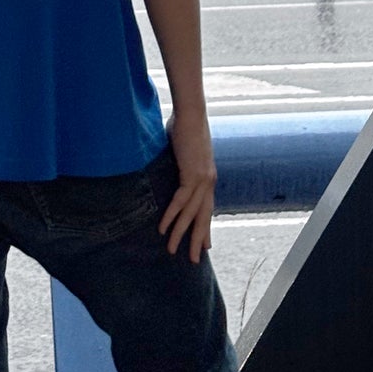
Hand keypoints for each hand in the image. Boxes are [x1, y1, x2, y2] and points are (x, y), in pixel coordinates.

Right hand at [160, 110, 215, 262]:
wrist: (191, 112)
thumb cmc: (185, 124)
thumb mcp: (183, 149)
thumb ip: (180, 161)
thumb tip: (169, 165)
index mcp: (207, 176)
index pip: (207, 207)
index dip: (204, 226)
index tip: (204, 244)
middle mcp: (208, 182)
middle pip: (203, 217)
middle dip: (197, 239)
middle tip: (193, 259)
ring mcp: (202, 180)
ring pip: (191, 214)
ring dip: (181, 234)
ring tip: (173, 251)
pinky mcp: (192, 176)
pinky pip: (180, 202)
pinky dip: (172, 216)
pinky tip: (164, 229)